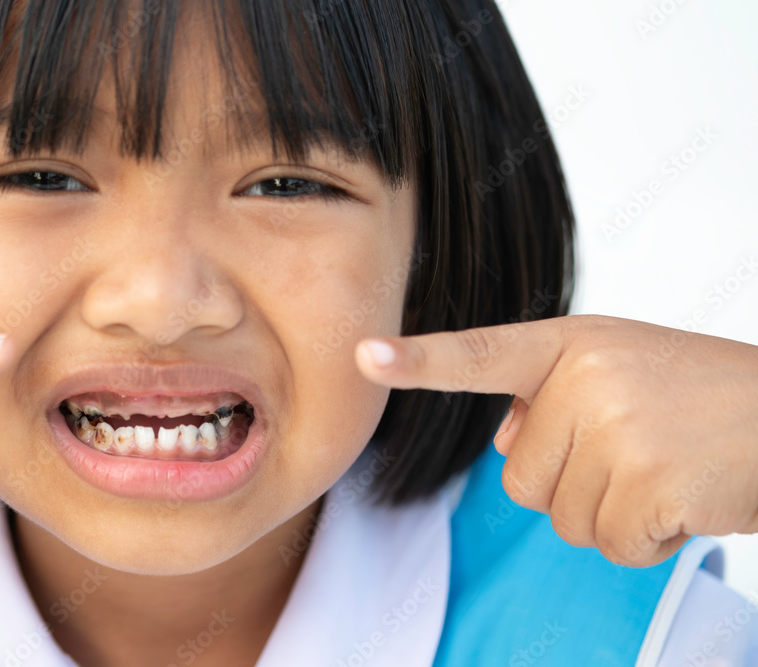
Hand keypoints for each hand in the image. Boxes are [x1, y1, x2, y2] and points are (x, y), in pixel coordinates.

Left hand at [355, 314, 757, 566]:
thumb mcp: (622, 367)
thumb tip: (506, 438)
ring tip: (664, 469)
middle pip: (521, 479)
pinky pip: (611, 545)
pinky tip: (683, 499)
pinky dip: (647, 540)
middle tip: (639, 451)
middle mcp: (586, 377)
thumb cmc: (703, 396)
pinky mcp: (648, 479)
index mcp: (571, 344)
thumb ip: (553, 396)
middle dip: (574, 484)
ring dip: (611, 513)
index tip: (366, 356)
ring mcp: (617, 425)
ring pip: (562, 517)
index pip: (482, 353)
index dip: (420, 360)